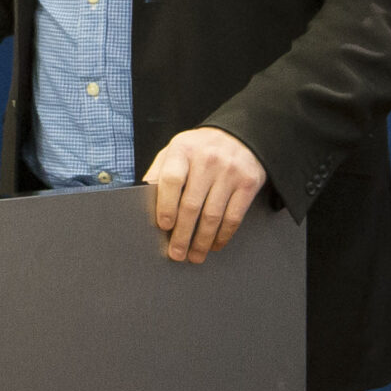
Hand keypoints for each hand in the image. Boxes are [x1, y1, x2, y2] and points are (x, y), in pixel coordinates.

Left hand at [142, 128, 266, 262]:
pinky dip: (223, 235)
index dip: (166, 205)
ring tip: (194, 255)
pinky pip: (234, 216)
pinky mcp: (248, 183)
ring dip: (202, 241)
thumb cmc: (198, 148)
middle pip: (191, 204)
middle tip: (176, 253)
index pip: (171, 180)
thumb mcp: (175, 150)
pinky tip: (214, 244)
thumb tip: (141, 198)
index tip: (163, 226)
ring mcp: (230, 172)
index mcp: (183, 150)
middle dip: (182, 234)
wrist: (240, 135)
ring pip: (213, 215)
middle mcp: (207, 160)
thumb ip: (159, 172)